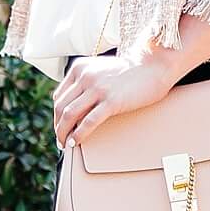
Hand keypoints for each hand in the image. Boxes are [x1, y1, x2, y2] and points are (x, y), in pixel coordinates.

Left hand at [53, 49, 174, 150]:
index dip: (56, 115)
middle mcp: (85, 76)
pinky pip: (88, 122)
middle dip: (58, 126)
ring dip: (63, 133)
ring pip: (69, 114)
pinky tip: (76, 142)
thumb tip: (75, 106)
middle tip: (60, 139)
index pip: (59, 96)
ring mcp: (97, 88)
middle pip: (60, 107)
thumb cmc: (130, 72)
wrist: (153, 67)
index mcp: (79, 67)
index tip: (60, 126)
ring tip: (65, 143)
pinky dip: (79, 135)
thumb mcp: (101, 70)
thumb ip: (87, 82)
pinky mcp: (111, 101)